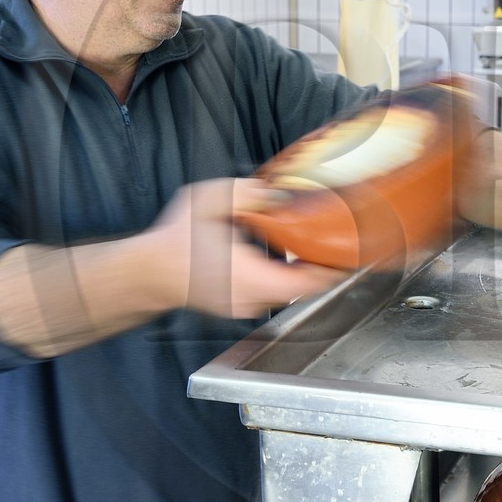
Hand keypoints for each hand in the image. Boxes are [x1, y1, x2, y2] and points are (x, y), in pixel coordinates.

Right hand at [143, 177, 348, 318]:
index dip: (336, 269)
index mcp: (253, 275)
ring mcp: (246, 306)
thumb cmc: (175, 240)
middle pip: (304, 286)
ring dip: (300, 270)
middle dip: (321, 265)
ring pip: (288, 291)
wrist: (147, 272)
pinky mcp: (238, 307)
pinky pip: (270, 292)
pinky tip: (278, 253)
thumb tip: (281, 194)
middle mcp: (254, 298)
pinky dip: (281, 274)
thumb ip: (250, 194)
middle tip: (337, 241)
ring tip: (311, 243)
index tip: (354, 254)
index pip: (310, 282)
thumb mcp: (211, 201)